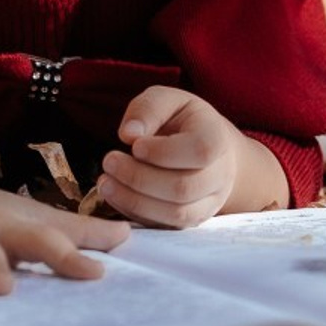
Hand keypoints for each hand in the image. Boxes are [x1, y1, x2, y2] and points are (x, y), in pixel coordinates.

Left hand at [97, 86, 287, 227]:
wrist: (207, 148)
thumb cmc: (183, 120)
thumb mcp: (168, 100)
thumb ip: (149, 109)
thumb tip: (129, 133)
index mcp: (216, 139)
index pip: (199, 151)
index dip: (163, 152)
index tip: (133, 145)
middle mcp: (219, 175)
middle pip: (183, 188)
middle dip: (139, 178)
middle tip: (108, 162)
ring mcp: (209, 203)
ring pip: (176, 214)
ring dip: (135, 200)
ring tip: (105, 183)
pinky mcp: (193, 220)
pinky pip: (167, 226)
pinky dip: (138, 214)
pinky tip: (115, 195)